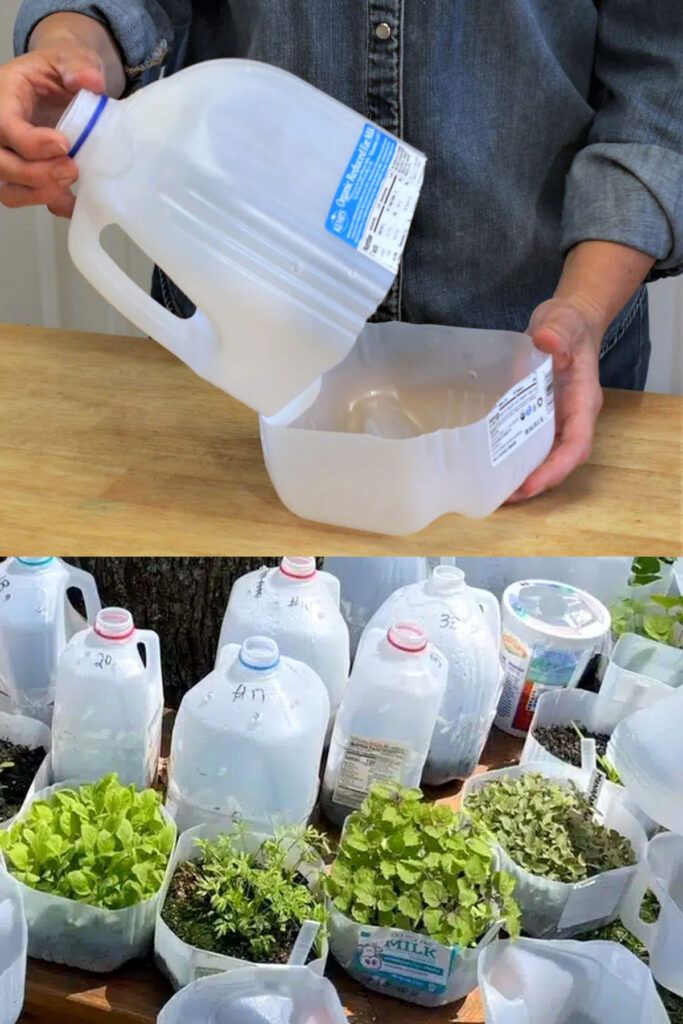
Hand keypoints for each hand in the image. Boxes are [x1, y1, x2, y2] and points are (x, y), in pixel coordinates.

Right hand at [0, 40, 105, 216]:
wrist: (61, 83)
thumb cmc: (59, 70)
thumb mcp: (68, 57)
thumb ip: (77, 66)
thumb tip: (90, 81)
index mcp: (2, 97)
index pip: (3, 126)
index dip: (31, 143)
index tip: (64, 145)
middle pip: (0, 164)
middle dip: (36, 174)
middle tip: (72, 168)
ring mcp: (7, 156)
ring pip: (8, 190)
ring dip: (40, 194)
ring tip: (71, 181)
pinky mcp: (23, 176)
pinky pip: (29, 199)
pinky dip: (52, 204)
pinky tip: (74, 201)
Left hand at [507, 297, 602, 501]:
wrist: (563, 323)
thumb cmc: (567, 325)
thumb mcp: (562, 324)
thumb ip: (557, 332)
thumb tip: (547, 342)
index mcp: (582, 402)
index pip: (576, 445)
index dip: (555, 469)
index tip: (530, 484)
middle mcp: (571, 418)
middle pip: (560, 461)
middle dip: (536, 482)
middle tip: (505, 497)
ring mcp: (554, 421)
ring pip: (544, 458)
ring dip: (523, 478)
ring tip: (495, 493)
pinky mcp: (537, 418)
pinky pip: (528, 445)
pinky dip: (513, 460)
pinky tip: (491, 469)